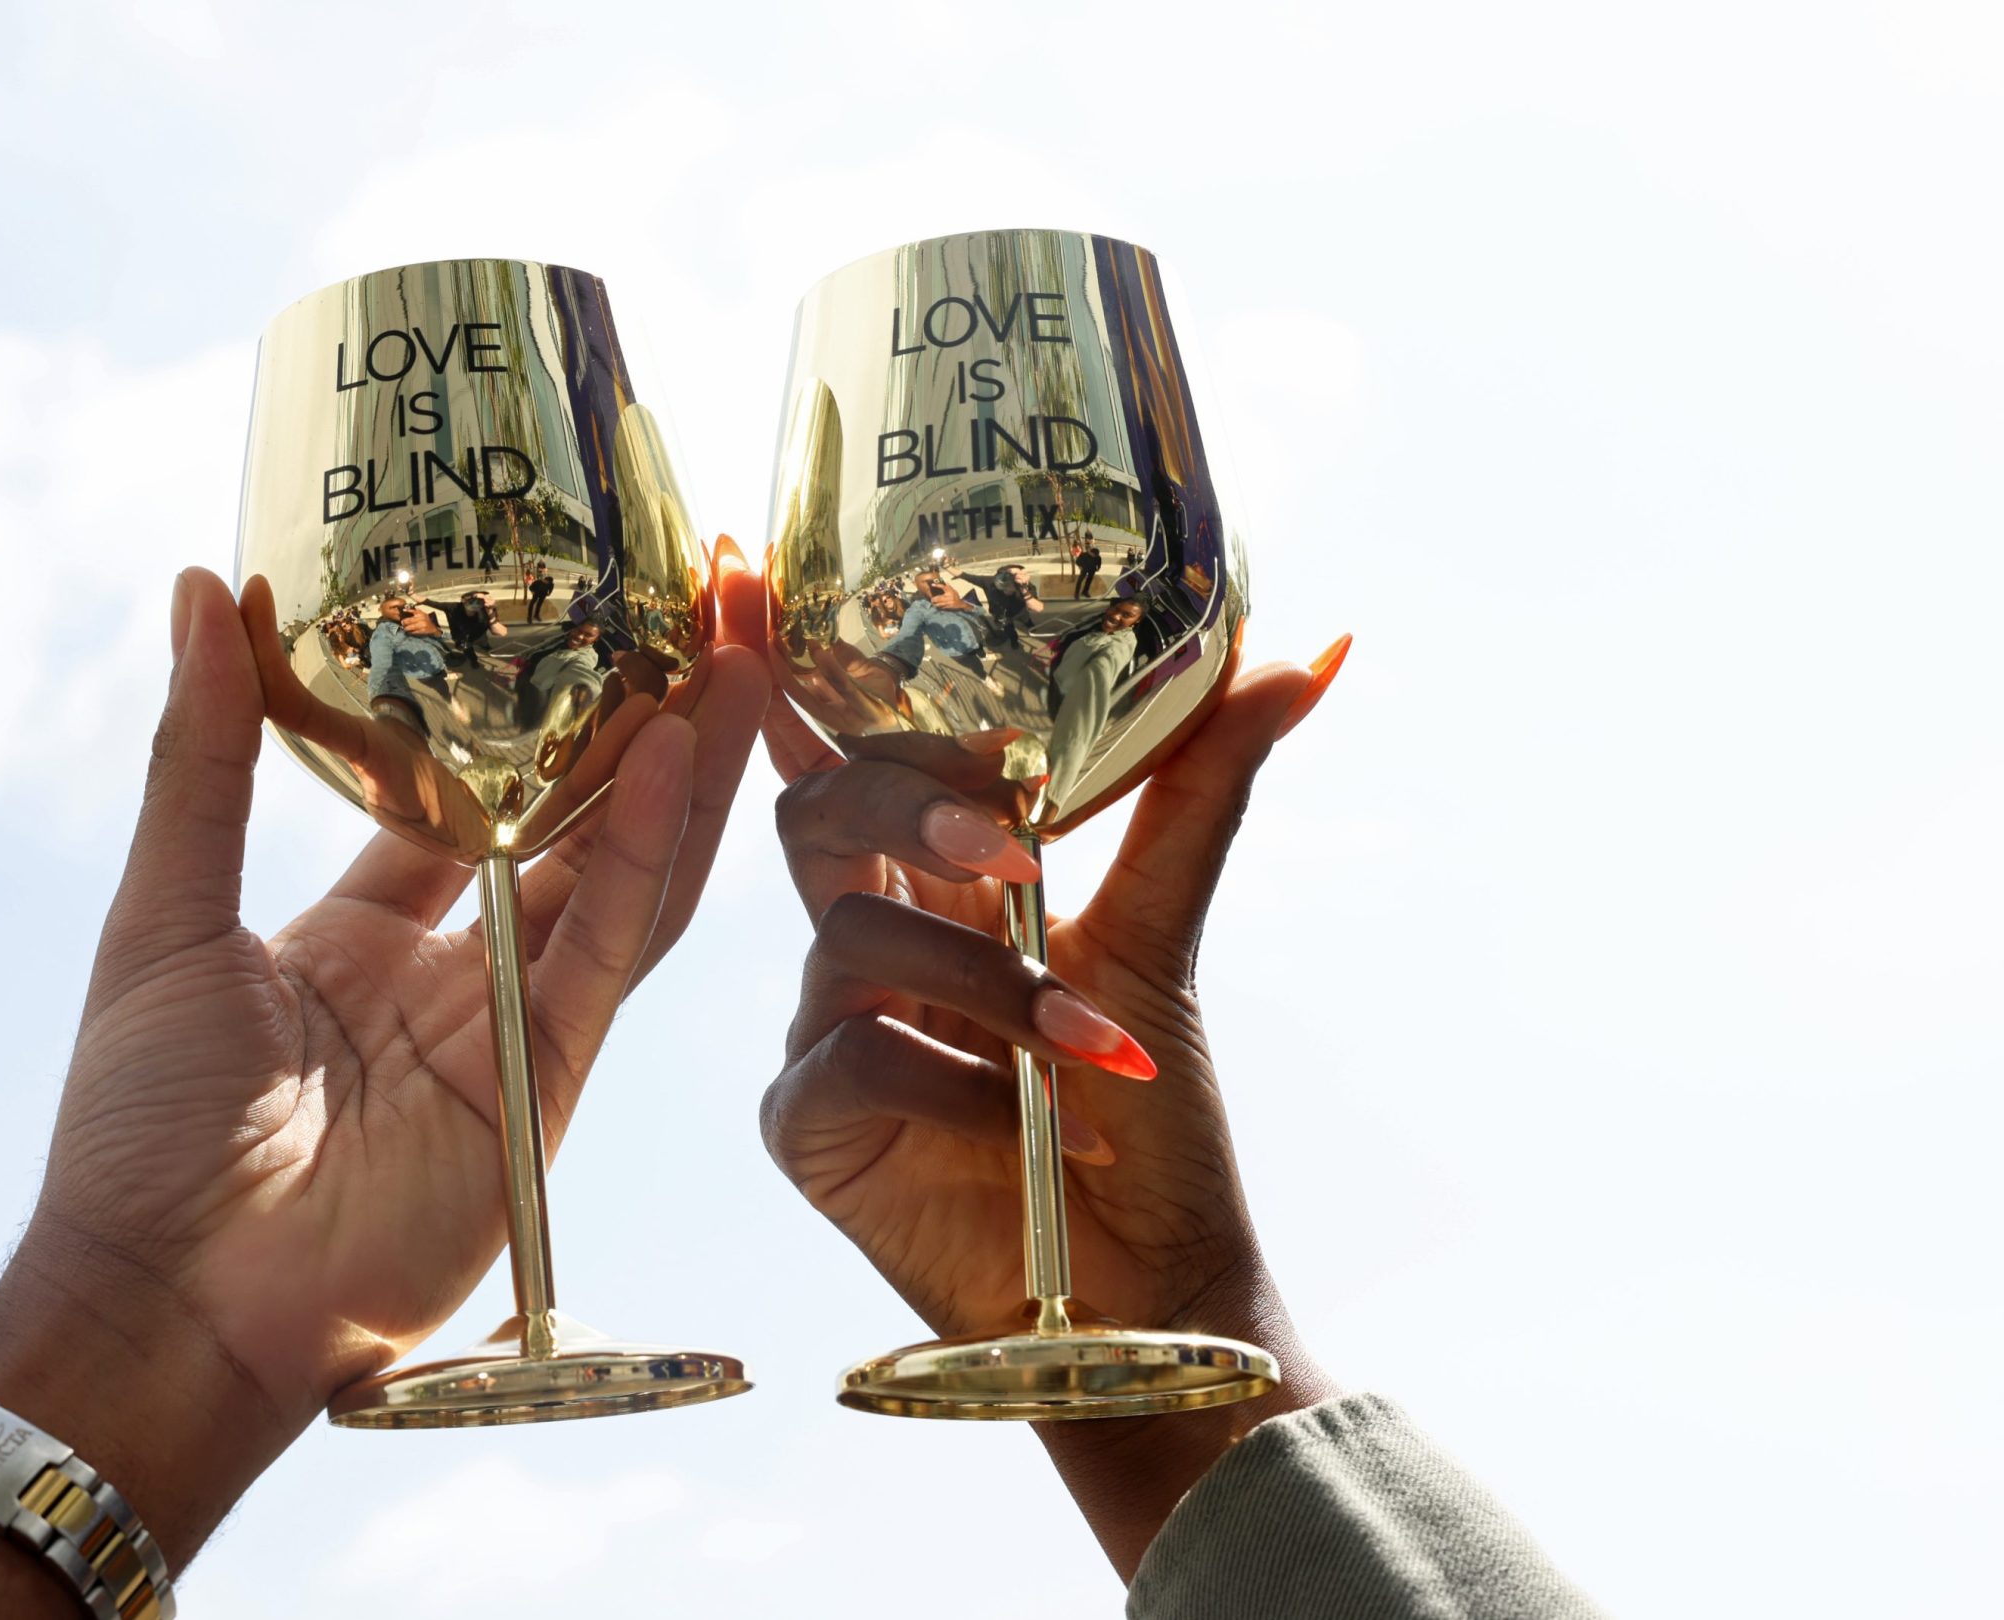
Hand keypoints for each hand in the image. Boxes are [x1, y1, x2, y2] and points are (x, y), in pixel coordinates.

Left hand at [0, 555, 767, 1618]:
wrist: (167, 1297)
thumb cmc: (141, 1129)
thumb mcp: (164, 911)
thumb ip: (204, 757)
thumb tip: (199, 588)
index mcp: (357, 936)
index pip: (464, 799)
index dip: (524, 711)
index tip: (572, 608)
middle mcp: (450, 980)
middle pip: (571, 827)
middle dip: (639, 722)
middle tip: (702, 604)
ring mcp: (510, 1036)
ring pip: (619, 878)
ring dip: (680, 771)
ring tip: (734, 651)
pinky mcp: (546, 1091)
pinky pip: (608, 958)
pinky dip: (644, 859)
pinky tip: (672, 759)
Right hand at [747, 602, 1351, 1577]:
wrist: (1151, 1284)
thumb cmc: (1148, 1121)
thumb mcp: (1165, 935)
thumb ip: (1200, 788)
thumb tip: (1314, 649)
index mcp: (932, 877)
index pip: (843, 747)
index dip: (785, 671)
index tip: (746, 579)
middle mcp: (866, 935)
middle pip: (819, 810)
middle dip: (906, 807)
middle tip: (1017, 851)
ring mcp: (824, 1026)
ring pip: (846, 935)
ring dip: (984, 982)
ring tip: (1089, 1049)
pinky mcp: (808, 1121)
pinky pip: (841, 1052)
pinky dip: (946, 1074)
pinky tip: (1012, 1128)